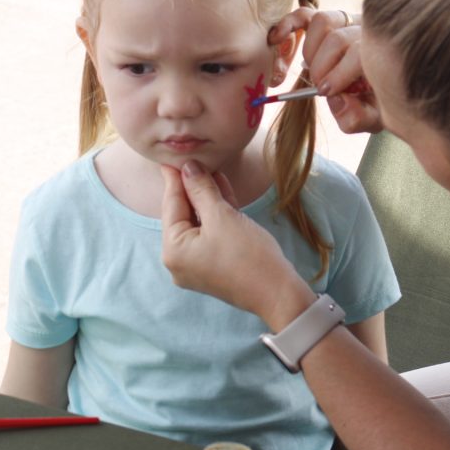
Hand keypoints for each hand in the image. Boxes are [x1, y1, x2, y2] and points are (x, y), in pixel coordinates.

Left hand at [160, 162, 313, 328]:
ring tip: (210, 170)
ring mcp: (196, 265)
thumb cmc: (249, 256)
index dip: (175, 178)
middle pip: (184, 214)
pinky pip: (210, 233)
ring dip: (206, 197)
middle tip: (194, 159)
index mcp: (173, 250)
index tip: (173, 157)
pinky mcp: (214, 265)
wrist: (278, 292)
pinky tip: (222, 190)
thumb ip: (201, 190)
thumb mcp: (222, 216)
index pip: (171, 205)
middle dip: (193, 187)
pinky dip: (216, 214)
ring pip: (199, 222)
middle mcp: (179, 260)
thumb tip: (188, 167)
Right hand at [270, 8, 382, 133]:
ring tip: (314, 72)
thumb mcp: (372, 118)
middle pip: (337, 39)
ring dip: (310, 51)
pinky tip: (276, 39)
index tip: (326, 92)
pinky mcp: (330, 19)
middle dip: (322, 69)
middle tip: (321, 88)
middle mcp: (367, 31)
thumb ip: (357, 116)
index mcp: (382, 52)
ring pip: (322, 21)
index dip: (338, 74)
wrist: (381, 84)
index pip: (357, 52)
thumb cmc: (375, 102)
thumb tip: (335, 99)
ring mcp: (349, 21)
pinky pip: (306, 13)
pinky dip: (288, 24)